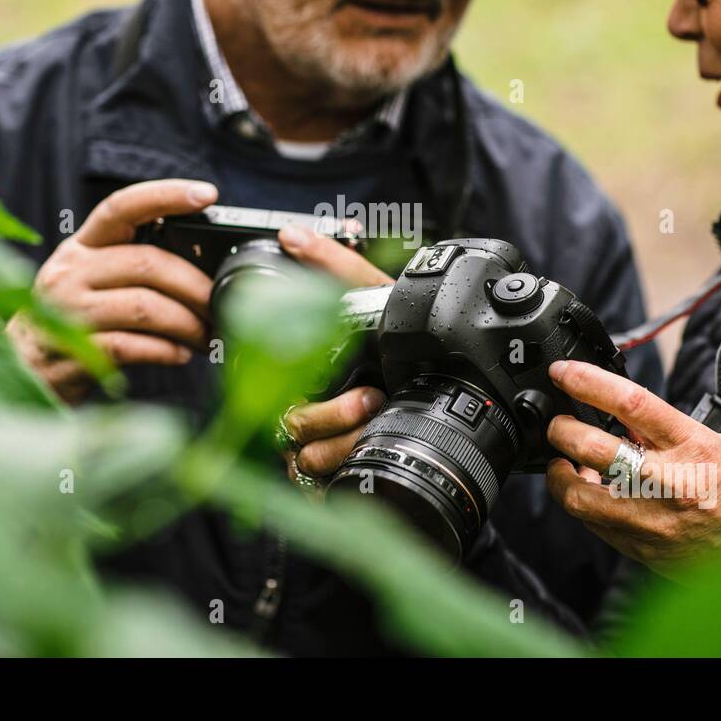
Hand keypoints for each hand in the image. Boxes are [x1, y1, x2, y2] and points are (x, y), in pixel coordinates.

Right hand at [7, 179, 218, 403]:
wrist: (20, 372)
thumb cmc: (72, 323)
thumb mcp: (93, 282)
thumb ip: (135, 268)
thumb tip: (207, 270)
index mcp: (81, 248)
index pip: (122, 207)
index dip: (165, 195)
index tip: (206, 194)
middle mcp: (69, 273)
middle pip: (147, 263)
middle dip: (197, 286)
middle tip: (222, 306)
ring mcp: (65, 314)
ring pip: (144, 307)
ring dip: (188, 324)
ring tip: (208, 337)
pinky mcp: (68, 355)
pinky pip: (129, 347)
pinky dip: (164, 350)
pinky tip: (179, 354)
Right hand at [274, 224, 392, 487]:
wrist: (446, 386)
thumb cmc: (398, 344)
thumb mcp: (373, 298)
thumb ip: (333, 266)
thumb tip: (291, 234)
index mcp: (303, 373)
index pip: (274, 386)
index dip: (307, 387)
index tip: (355, 386)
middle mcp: (305, 413)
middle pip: (290, 428)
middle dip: (333, 418)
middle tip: (373, 400)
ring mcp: (316, 449)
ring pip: (305, 458)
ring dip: (345, 442)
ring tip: (380, 420)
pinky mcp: (330, 480)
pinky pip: (320, 486)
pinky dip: (346, 473)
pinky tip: (373, 455)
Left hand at [544, 360, 720, 579]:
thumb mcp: (720, 447)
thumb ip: (668, 434)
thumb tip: (624, 420)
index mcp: (694, 446)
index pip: (630, 401)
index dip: (588, 381)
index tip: (563, 372)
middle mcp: (670, 483)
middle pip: (592, 447)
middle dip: (561, 431)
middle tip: (557, 424)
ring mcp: (655, 521)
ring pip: (580, 497)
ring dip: (561, 477)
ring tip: (564, 464)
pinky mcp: (646, 551)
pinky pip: (597, 527)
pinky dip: (586, 507)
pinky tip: (591, 495)